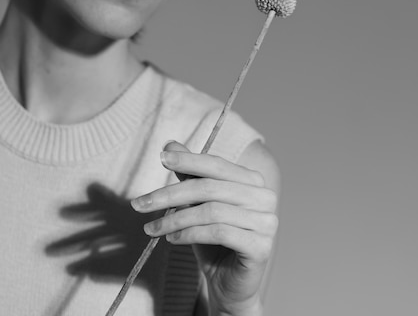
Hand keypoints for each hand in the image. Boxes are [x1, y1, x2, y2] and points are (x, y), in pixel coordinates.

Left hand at [131, 141, 278, 314]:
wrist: (229, 284)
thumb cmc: (214, 242)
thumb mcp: (197, 206)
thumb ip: (189, 176)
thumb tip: (171, 145)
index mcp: (252, 182)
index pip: (218, 164)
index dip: (189, 160)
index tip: (161, 159)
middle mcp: (264, 198)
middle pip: (211, 188)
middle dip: (171, 194)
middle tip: (140, 204)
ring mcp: (267, 223)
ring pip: (212, 211)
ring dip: (175, 218)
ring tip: (152, 228)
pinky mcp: (261, 246)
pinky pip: (219, 233)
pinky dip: (190, 234)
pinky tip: (172, 239)